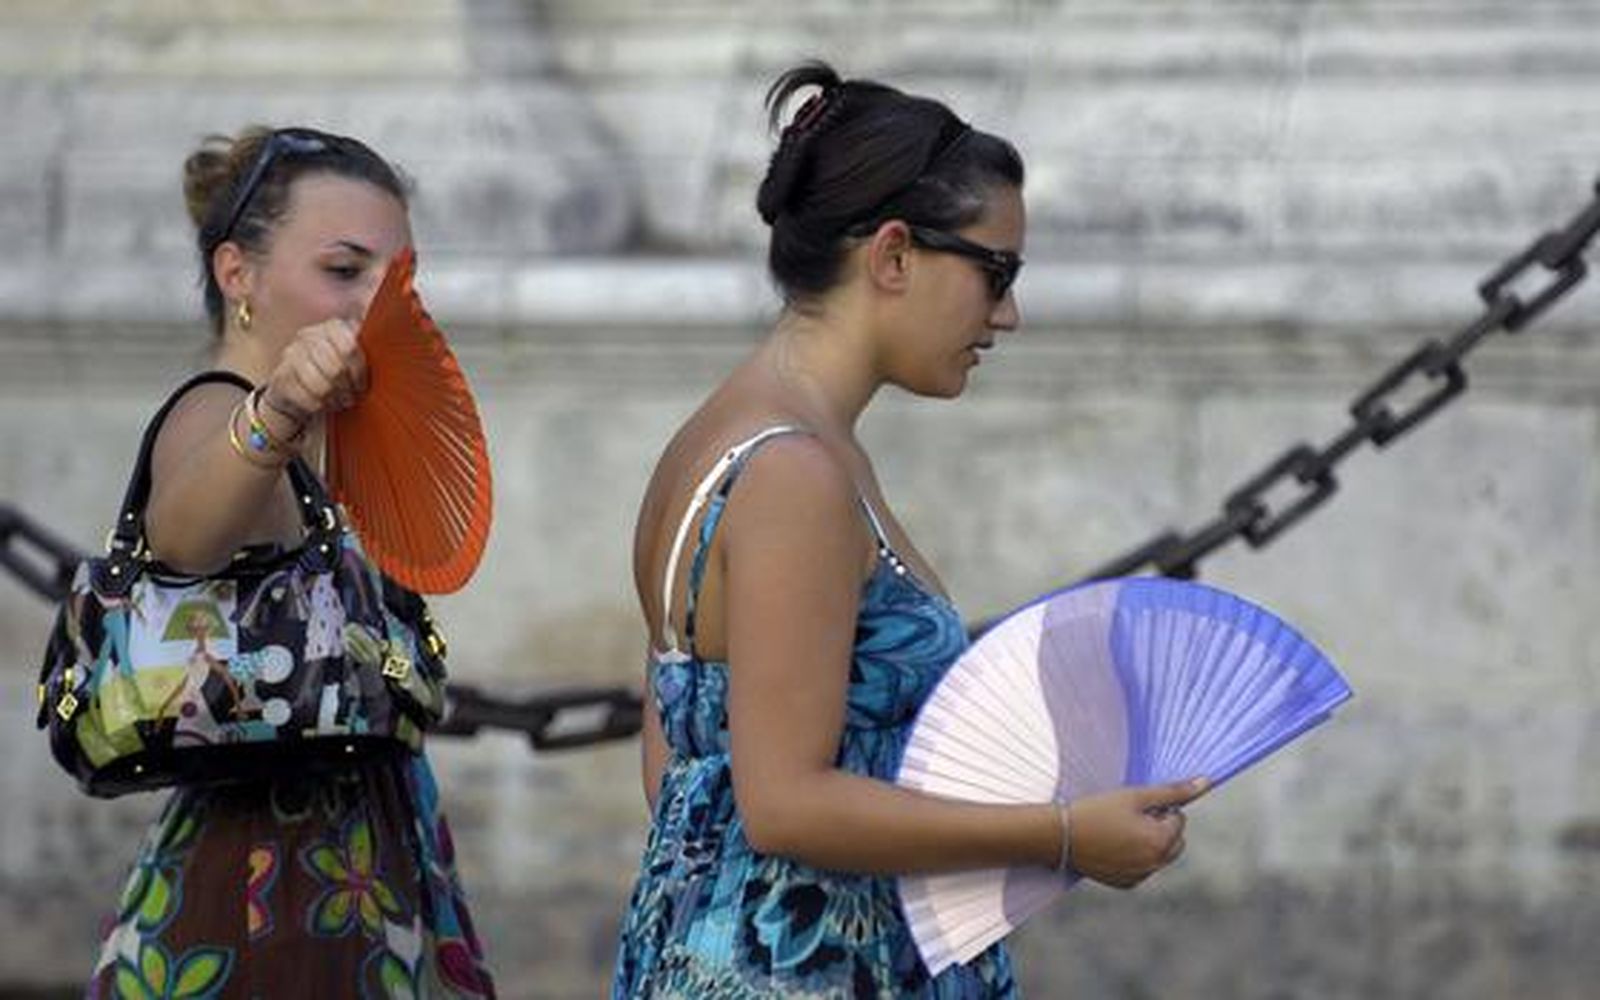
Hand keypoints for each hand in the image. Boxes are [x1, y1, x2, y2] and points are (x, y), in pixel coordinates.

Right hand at [261, 318, 368, 429]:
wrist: (297, 388)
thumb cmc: (334, 372)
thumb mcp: (354, 357)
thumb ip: (369, 348)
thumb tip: (391, 337)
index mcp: (331, 327)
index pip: (349, 346)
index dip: (359, 370)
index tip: (362, 383)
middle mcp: (307, 336)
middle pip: (336, 368)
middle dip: (348, 388)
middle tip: (351, 396)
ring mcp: (290, 354)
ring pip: (322, 385)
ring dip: (335, 399)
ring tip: (339, 400)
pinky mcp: (280, 377)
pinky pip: (308, 398)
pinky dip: (320, 406)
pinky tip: (323, 404)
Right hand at [1066, 777, 1208, 889]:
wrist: (1061, 835)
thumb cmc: (1098, 810)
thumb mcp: (1135, 796)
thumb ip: (1173, 791)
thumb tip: (1205, 782)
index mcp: (1161, 842)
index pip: (1178, 819)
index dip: (1158, 808)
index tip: (1133, 806)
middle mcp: (1155, 864)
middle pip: (1175, 841)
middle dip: (1161, 828)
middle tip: (1130, 817)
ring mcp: (1141, 877)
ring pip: (1160, 856)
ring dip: (1150, 843)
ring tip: (1120, 831)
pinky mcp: (1127, 884)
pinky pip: (1144, 868)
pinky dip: (1136, 857)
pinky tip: (1113, 846)